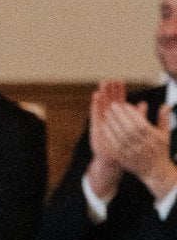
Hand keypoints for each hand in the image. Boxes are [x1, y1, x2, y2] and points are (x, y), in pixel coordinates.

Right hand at [86, 80, 126, 202]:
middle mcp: (108, 118)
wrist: (114, 161)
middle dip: (109, 90)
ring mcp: (102, 123)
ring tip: (102, 83)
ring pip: (102, 105)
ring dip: (102, 94)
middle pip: (109, 101)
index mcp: (118, 118)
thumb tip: (144, 103)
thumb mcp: (135, 131)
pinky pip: (96, 114)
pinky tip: (96, 96)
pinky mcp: (96, 128)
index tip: (119, 80)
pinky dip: (96, 105)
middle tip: (110, 78)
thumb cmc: (126, 146)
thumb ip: (138, 117)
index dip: (119, 91)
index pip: (119, 101)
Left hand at [100, 97, 176, 202]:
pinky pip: (114, 146)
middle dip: (120, 116)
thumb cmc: (160, 150)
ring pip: (120, 137)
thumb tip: (166, 105)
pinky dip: (109, 136)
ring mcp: (133, 153)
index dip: (132, 114)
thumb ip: (164, 118)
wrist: (155, 171)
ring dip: (112, 124)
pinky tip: (104, 127)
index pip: (141, 124)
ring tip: (107, 113)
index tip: (125, 104)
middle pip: (129, 129)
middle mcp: (143, 146)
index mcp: (153, 139)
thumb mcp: (165, 134)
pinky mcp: (124, 159)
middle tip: (112, 105)